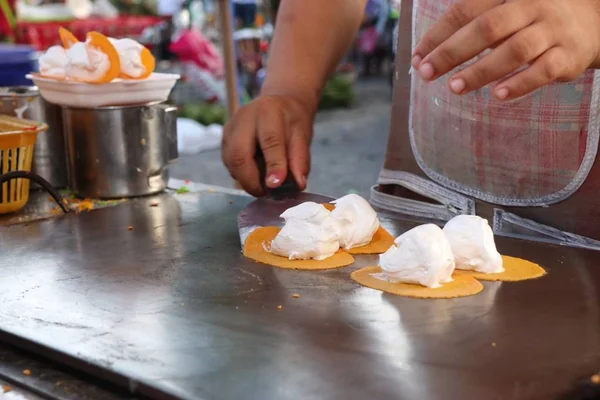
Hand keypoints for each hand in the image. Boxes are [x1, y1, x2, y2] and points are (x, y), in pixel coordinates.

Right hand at [222, 94, 314, 196]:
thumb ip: (300, 160)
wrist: (277, 103)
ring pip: (231, 162)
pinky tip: (255, 173)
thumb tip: (298, 184)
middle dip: (251, 181)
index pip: (269, 141)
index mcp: (268, 112)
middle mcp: (243, 118)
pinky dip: (241, 174)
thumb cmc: (291, 121)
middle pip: (239, 155)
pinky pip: (229, 163)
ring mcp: (230, 128)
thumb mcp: (302, 136)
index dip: (273, 165)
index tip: (276, 185)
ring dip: (246, 179)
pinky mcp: (224, 139)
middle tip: (266, 193)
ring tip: (263, 183)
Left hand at [412, 0, 599, 99]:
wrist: (591, 24)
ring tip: (455, 87)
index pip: (466, 10)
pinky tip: (497, 95)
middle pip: (487, 28)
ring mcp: (551, 31)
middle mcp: (532, 6)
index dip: (438, 34)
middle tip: (426, 73)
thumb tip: (427, 55)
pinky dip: (519, 84)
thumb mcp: (505, 10)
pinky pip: (543, 70)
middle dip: (452, 52)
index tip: (417, 58)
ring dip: (481, 71)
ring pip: (514, 50)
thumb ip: (471, 26)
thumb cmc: (532, 20)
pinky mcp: (567, 56)